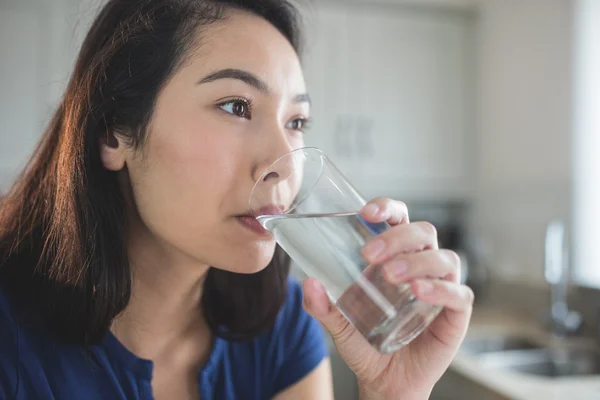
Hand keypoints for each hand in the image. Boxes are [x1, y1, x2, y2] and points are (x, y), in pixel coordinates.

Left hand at [302, 198, 473, 399]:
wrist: (384, 382)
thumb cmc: (365, 344)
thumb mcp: (338, 324)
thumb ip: (322, 306)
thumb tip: (308, 283)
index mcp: (396, 256)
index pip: (400, 219)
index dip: (388, 208)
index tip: (366, 212)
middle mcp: (422, 266)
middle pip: (423, 233)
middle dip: (397, 237)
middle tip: (369, 255)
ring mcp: (442, 288)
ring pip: (443, 258)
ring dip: (417, 261)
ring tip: (391, 276)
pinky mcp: (455, 314)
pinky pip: (459, 294)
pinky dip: (440, 289)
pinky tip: (420, 290)